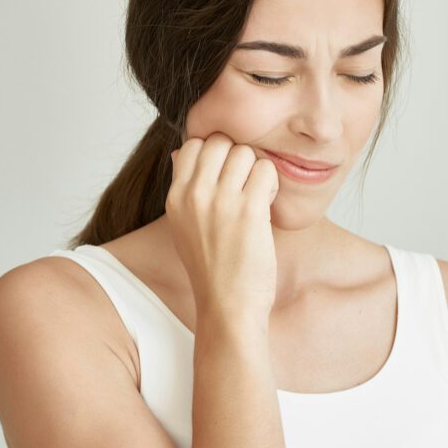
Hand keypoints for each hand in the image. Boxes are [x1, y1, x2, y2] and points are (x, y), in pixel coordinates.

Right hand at [165, 132, 279, 320]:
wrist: (227, 306)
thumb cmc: (211, 268)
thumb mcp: (183, 225)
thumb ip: (184, 188)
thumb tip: (181, 151)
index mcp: (175, 197)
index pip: (192, 144)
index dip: (214, 151)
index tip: (225, 172)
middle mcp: (194, 195)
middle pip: (219, 141)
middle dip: (236, 155)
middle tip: (244, 182)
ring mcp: (220, 201)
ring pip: (244, 152)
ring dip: (256, 168)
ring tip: (257, 193)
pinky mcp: (249, 210)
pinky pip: (265, 170)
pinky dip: (271, 182)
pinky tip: (267, 202)